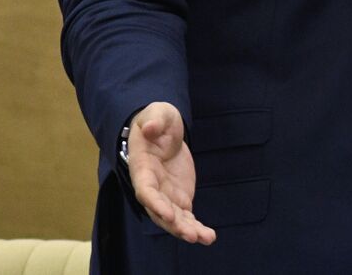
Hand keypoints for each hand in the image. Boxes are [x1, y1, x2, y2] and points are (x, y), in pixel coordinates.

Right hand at [125, 102, 214, 244]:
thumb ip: (153, 120)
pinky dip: (196, 227)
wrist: (164, 132)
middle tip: (191, 234)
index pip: (145, 190)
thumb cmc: (157, 120)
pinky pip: (186, 217)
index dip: (155, 203)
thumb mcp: (157, 113)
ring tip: (205, 238)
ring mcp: (165, 195)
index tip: (168, 214)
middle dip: (174, 225)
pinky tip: (209, 237)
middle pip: (160, 211)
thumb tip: (149, 128)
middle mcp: (152, 187)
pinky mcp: (179, 198)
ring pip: (174, 219)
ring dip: (187, 230)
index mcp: (142, 169)